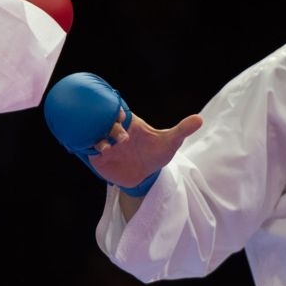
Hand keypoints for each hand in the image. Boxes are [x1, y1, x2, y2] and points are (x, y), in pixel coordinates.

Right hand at [89, 110, 203, 189]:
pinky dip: (87, 148)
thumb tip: (199, 119)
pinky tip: (94, 153)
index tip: (123, 117)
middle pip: (104, 121)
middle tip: (122, 139)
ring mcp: (104, 142)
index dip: (117, 111)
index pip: (118, 110)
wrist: (144, 175)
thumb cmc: (156, 153)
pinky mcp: (97, 157)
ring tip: (107, 149)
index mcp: (128, 121)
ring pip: (93, 135)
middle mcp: (113, 129)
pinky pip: (86, 149)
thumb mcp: (170, 142)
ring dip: (97, 140)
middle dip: (110, 127)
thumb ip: (182, 130)